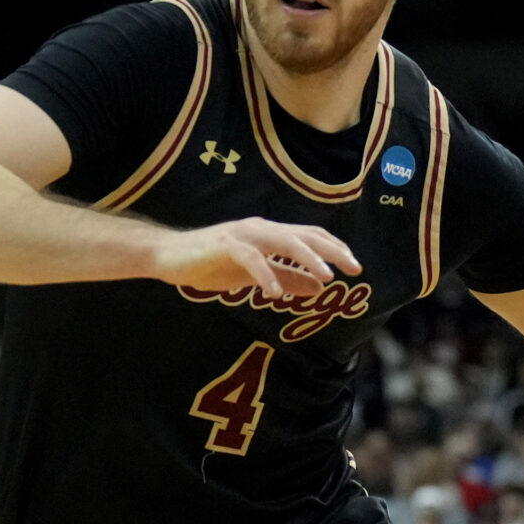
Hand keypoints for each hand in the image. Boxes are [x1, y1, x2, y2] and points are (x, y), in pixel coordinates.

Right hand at [152, 217, 360, 298]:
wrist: (169, 256)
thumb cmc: (211, 264)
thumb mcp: (255, 276)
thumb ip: (286, 279)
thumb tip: (319, 287)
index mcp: (270, 234)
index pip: (310, 236)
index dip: (334, 248)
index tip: (354, 266)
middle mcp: (261, 228)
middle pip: (304, 235)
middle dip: (332, 251)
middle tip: (353, 268)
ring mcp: (243, 234)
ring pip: (283, 241)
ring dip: (307, 259)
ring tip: (325, 278)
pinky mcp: (224, 245)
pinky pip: (251, 259)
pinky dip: (266, 274)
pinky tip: (275, 294)